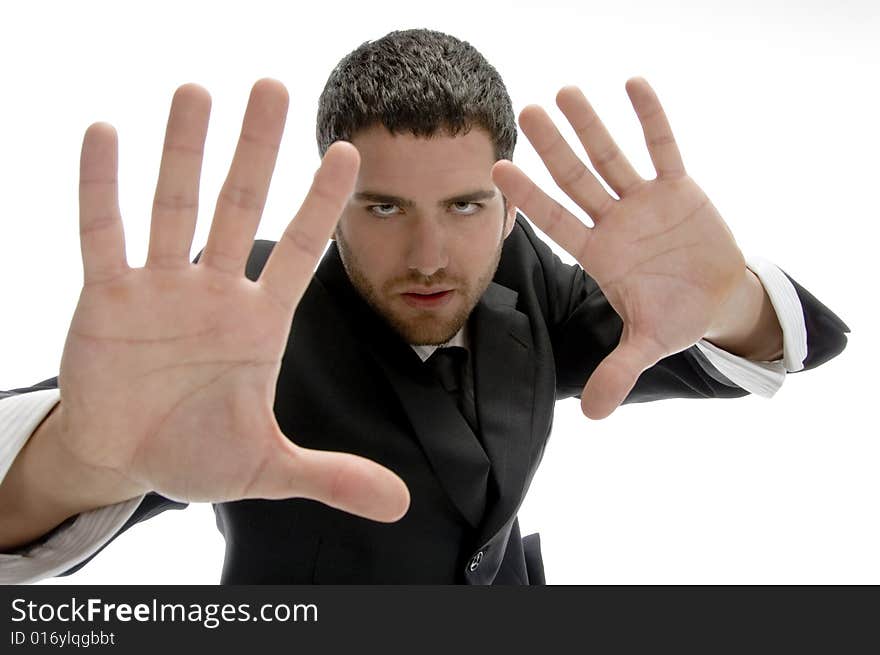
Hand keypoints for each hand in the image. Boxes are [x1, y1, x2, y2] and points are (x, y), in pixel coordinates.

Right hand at [57, 80, 408, 520]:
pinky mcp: (107, 297)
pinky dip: (102, 189)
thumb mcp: (269, 468)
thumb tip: (401, 504)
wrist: (130, 458)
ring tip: (197, 91)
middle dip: (256, 152)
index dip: (323, 205)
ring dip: (184, 152)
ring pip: (176, 208)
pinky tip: (107, 134)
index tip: (349, 154)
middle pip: (241, 210)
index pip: (302, 252)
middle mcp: (215, 292)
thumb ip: (332, 476)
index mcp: (260, 324)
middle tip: (272, 88)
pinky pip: (104, 235)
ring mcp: (161, 288)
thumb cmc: (199, 452)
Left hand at [492, 78, 746, 419]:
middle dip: (555, 150)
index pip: (557, 221)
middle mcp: (614, 222)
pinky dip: (652, 119)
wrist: (718, 300)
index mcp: (599, 254)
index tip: (499, 172)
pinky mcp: (680, 188)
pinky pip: (664, 147)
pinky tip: (634, 84)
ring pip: (612, 157)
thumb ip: (619, 371)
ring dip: (592, 126)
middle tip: (526, 113)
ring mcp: (645, 201)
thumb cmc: (676, 318)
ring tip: (565, 91)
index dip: (530, 198)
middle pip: (578, 180)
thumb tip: (594, 418)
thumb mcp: (648, 344)